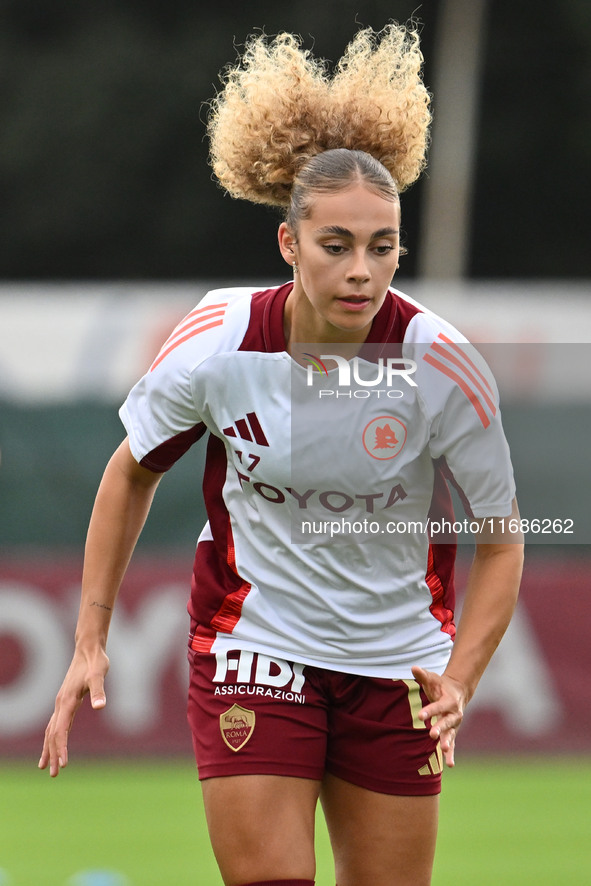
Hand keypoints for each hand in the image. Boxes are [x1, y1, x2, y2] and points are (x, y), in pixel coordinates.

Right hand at [38, 646, 108, 776]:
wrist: (88, 649)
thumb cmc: (95, 661)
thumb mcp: (100, 674)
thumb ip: (99, 690)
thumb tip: (100, 707)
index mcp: (66, 701)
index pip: (60, 730)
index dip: (61, 748)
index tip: (63, 765)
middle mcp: (60, 704)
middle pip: (52, 734)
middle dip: (52, 754)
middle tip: (54, 774)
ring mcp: (61, 703)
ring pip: (51, 730)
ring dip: (49, 749)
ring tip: (45, 767)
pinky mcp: (65, 701)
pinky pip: (55, 724)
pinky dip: (52, 737)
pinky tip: (55, 745)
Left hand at [411, 666, 466, 767]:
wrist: (457, 692)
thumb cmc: (441, 685)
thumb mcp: (432, 679)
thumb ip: (423, 675)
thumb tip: (413, 667)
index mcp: (449, 700)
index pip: (438, 706)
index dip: (429, 710)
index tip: (420, 716)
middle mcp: (454, 714)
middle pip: (446, 722)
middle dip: (440, 728)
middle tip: (431, 734)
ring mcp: (454, 724)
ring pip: (451, 734)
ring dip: (448, 742)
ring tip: (445, 750)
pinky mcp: (453, 732)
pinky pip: (453, 744)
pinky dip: (452, 754)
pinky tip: (450, 765)